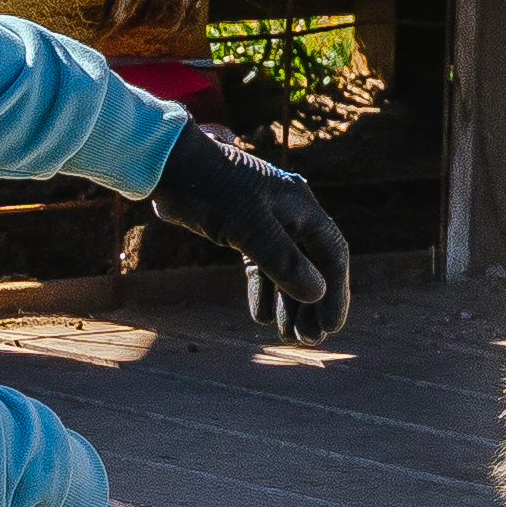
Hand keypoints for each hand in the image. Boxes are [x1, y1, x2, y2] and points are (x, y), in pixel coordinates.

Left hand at [144, 116, 355, 338]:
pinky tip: (260, 316)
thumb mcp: (251, 229)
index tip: (331, 327)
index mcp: (301, 207)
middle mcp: (290, 213)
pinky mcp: (241, 228)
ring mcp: (266, 220)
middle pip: (311, 265)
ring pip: (285, 268)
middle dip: (311, 304)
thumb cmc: (213, 191)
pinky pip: (261, 264)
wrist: (169, 166)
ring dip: (287, 301)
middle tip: (309, 340)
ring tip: (286, 335)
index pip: (331, 255)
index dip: (336, 292)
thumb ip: (285, 262)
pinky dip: (262, 289)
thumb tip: (319, 294)